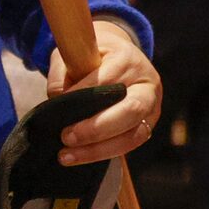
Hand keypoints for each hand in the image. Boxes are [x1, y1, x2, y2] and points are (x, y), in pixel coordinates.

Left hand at [46, 17, 160, 165]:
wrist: (119, 58)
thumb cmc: (93, 56)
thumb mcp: (75, 52)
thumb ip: (61, 72)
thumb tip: (56, 100)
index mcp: (128, 60)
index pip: (107, 80)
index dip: (81, 95)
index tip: (56, 106)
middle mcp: (146, 84)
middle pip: (130, 110)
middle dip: (97, 128)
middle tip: (66, 137)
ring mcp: (151, 107)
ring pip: (133, 134)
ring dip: (98, 149)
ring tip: (66, 156)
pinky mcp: (147, 125)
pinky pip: (130, 144)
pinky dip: (103, 153)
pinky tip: (79, 156)